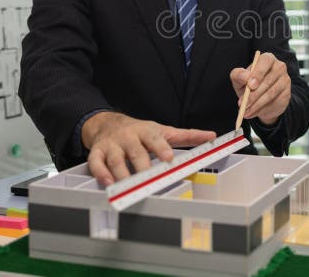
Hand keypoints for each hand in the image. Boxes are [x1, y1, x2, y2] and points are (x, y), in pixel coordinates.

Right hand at [82, 111, 215, 185]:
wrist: (109, 123)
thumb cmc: (140, 131)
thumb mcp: (163, 131)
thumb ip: (187, 136)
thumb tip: (211, 136)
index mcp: (147, 131)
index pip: (155, 139)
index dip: (162, 148)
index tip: (169, 158)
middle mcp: (129, 137)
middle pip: (136, 152)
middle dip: (143, 165)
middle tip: (150, 179)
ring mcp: (112, 145)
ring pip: (116, 160)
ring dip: (122, 173)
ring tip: (129, 186)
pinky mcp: (97, 152)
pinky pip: (96, 163)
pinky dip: (100, 173)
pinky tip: (108, 183)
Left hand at [230, 52, 290, 125]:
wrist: (260, 100)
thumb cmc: (248, 85)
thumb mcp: (239, 80)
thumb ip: (238, 75)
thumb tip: (245, 77)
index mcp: (267, 59)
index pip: (266, 61)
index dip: (258, 73)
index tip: (250, 85)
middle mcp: (279, 67)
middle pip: (268, 80)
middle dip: (254, 94)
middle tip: (243, 104)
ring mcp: (285, 80)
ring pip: (271, 93)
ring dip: (256, 104)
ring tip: (245, 111)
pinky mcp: (287, 94)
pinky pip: (274, 103)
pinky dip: (261, 110)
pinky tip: (253, 113)